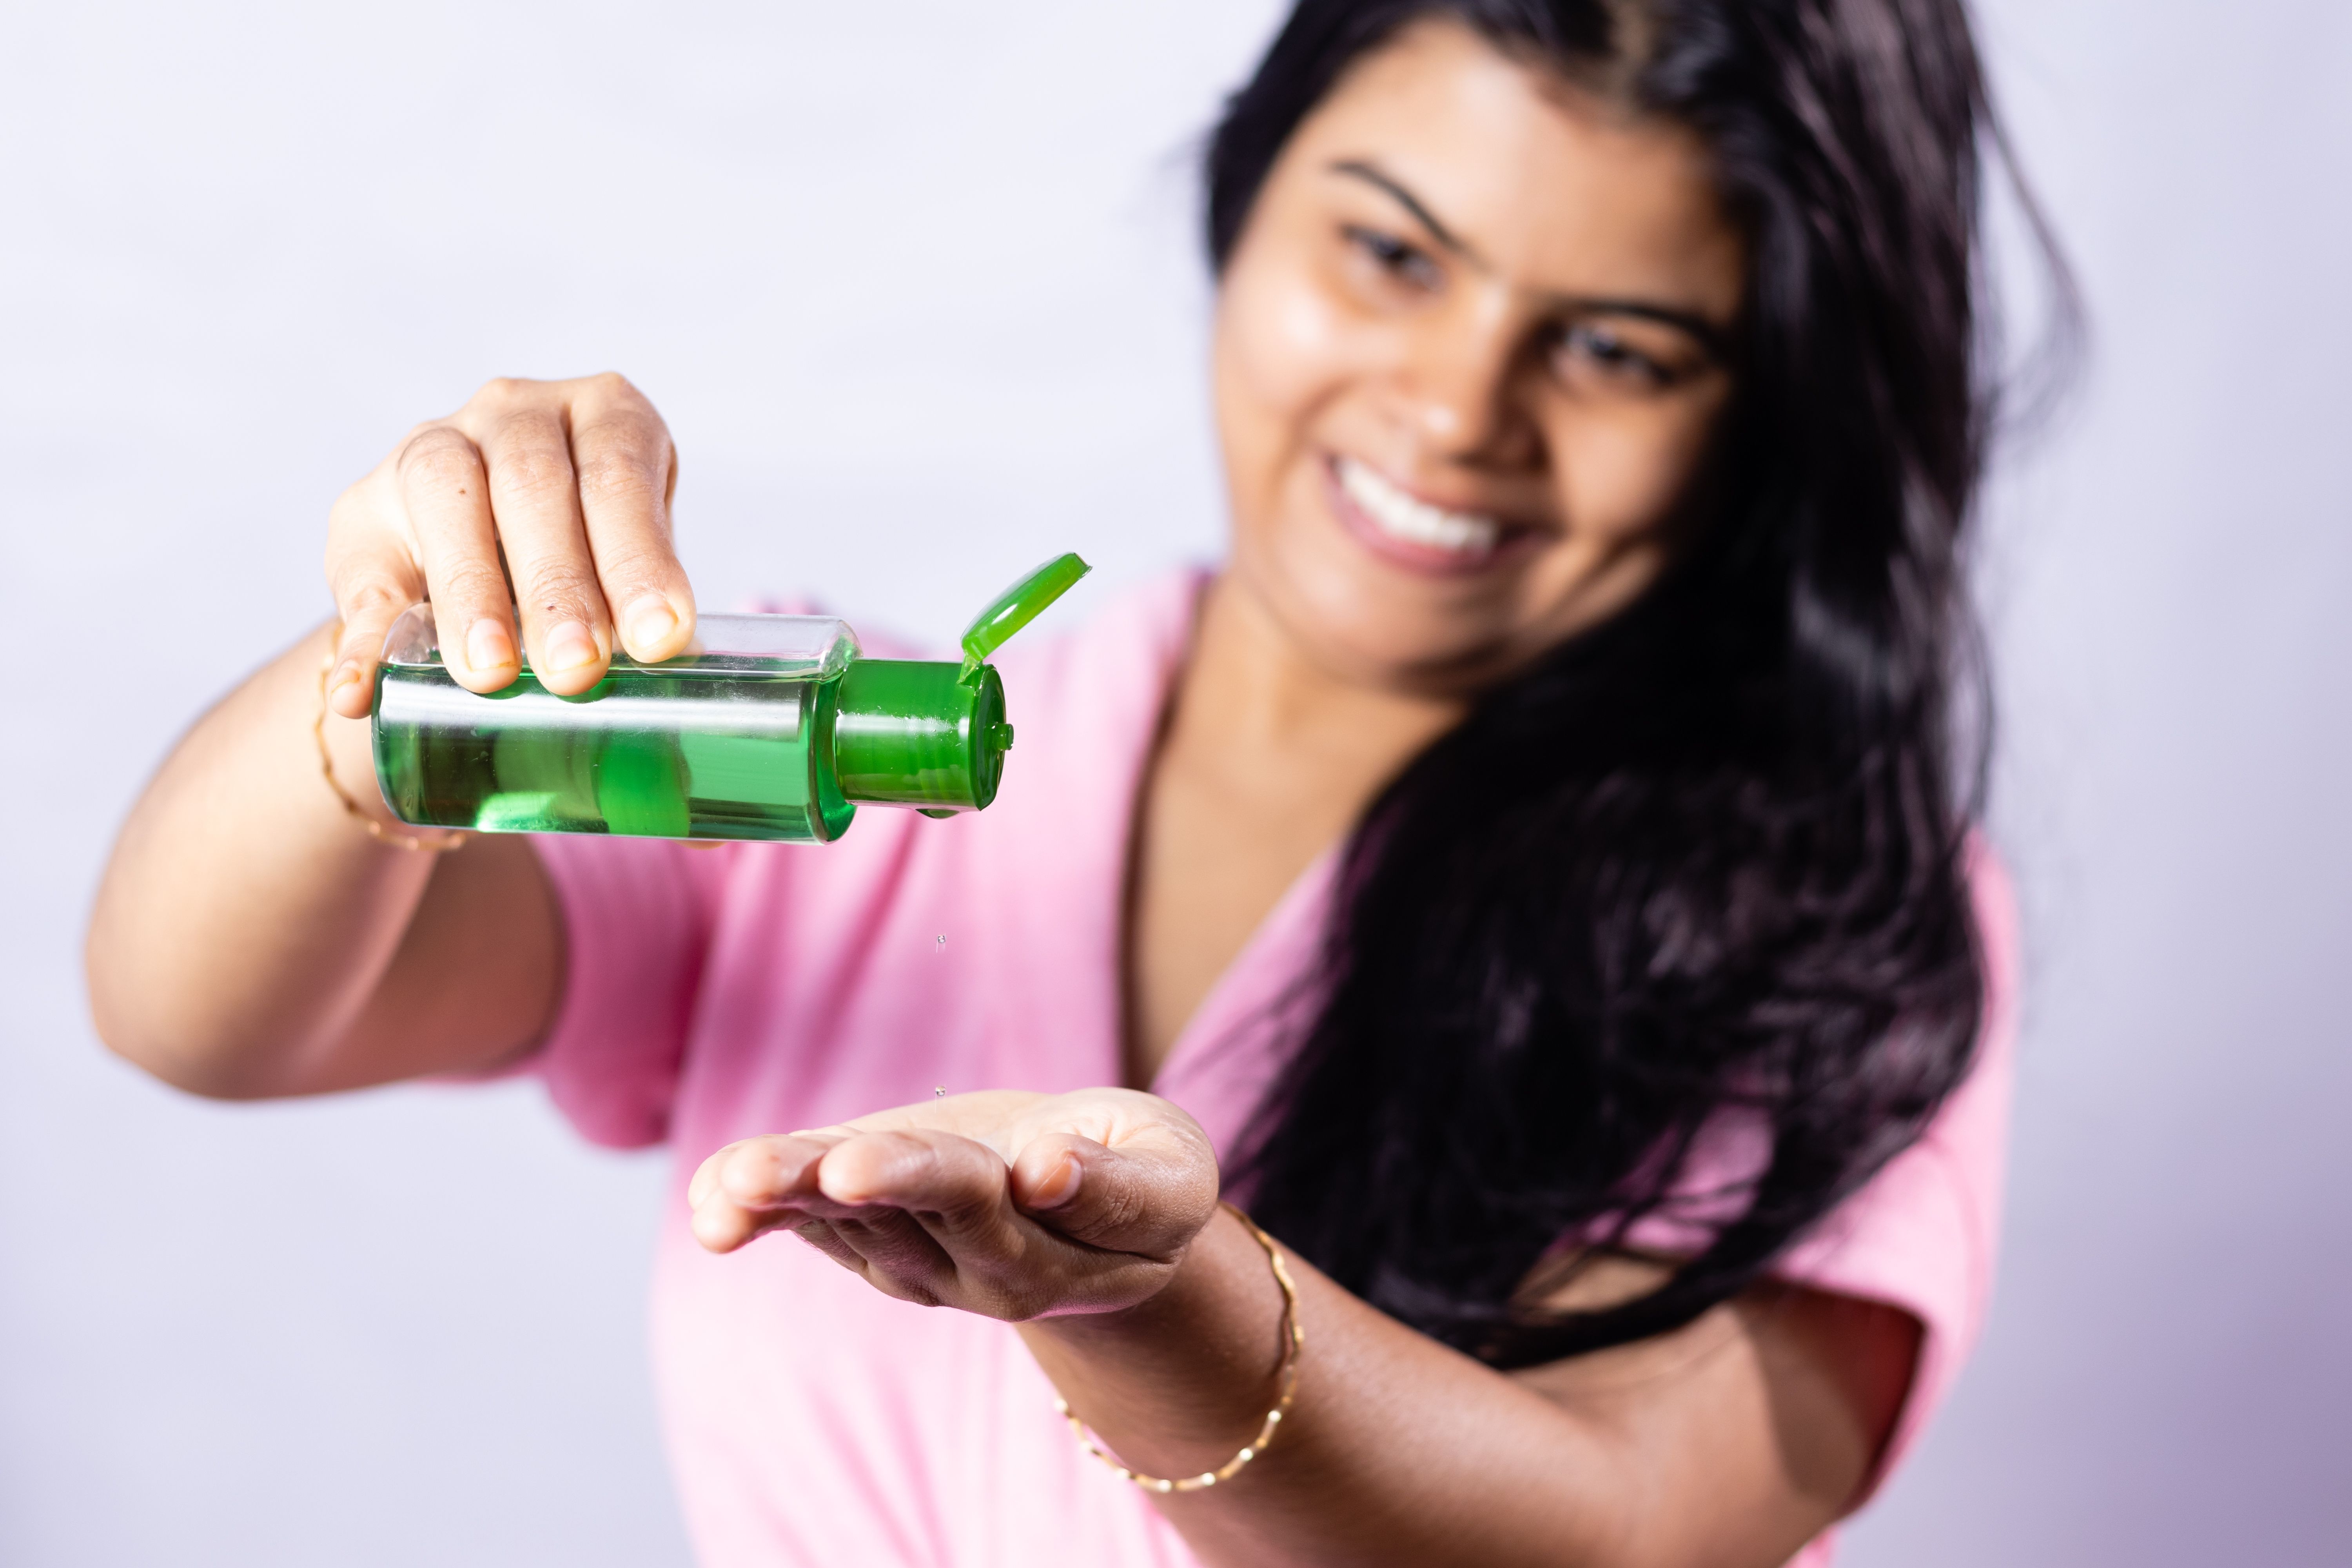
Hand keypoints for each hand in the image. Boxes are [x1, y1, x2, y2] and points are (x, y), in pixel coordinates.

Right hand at [321, 373, 695, 718]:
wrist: (493, 560)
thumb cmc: (591, 560)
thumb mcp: (628, 566)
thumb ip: (645, 618)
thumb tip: (675, 707)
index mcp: (604, 415)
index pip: (621, 476)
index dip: (638, 558)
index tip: (659, 638)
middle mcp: (517, 414)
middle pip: (533, 484)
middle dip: (558, 585)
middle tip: (577, 668)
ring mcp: (433, 447)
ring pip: (445, 497)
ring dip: (470, 594)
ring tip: (491, 673)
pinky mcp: (364, 511)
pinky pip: (364, 575)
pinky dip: (366, 640)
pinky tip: (365, 693)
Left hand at [686, 1089, 1223, 1320]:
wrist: (1098, 1202)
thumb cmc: (1143, 1170)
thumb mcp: (1171, 1173)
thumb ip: (1120, 1187)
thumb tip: (1044, 1170)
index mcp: (1058, 1247)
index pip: (1008, 1209)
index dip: (1000, 1185)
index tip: (1012, 1165)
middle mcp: (980, 1267)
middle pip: (921, 1217)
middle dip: (876, 1186)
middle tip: (835, 1170)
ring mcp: (918, 1260)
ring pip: (850, 1223)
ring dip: (790, 1198)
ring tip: (735, 1185)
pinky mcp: (870, 1234)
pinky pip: (808, 1223)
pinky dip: (756, 1208)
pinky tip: (711, 1194)